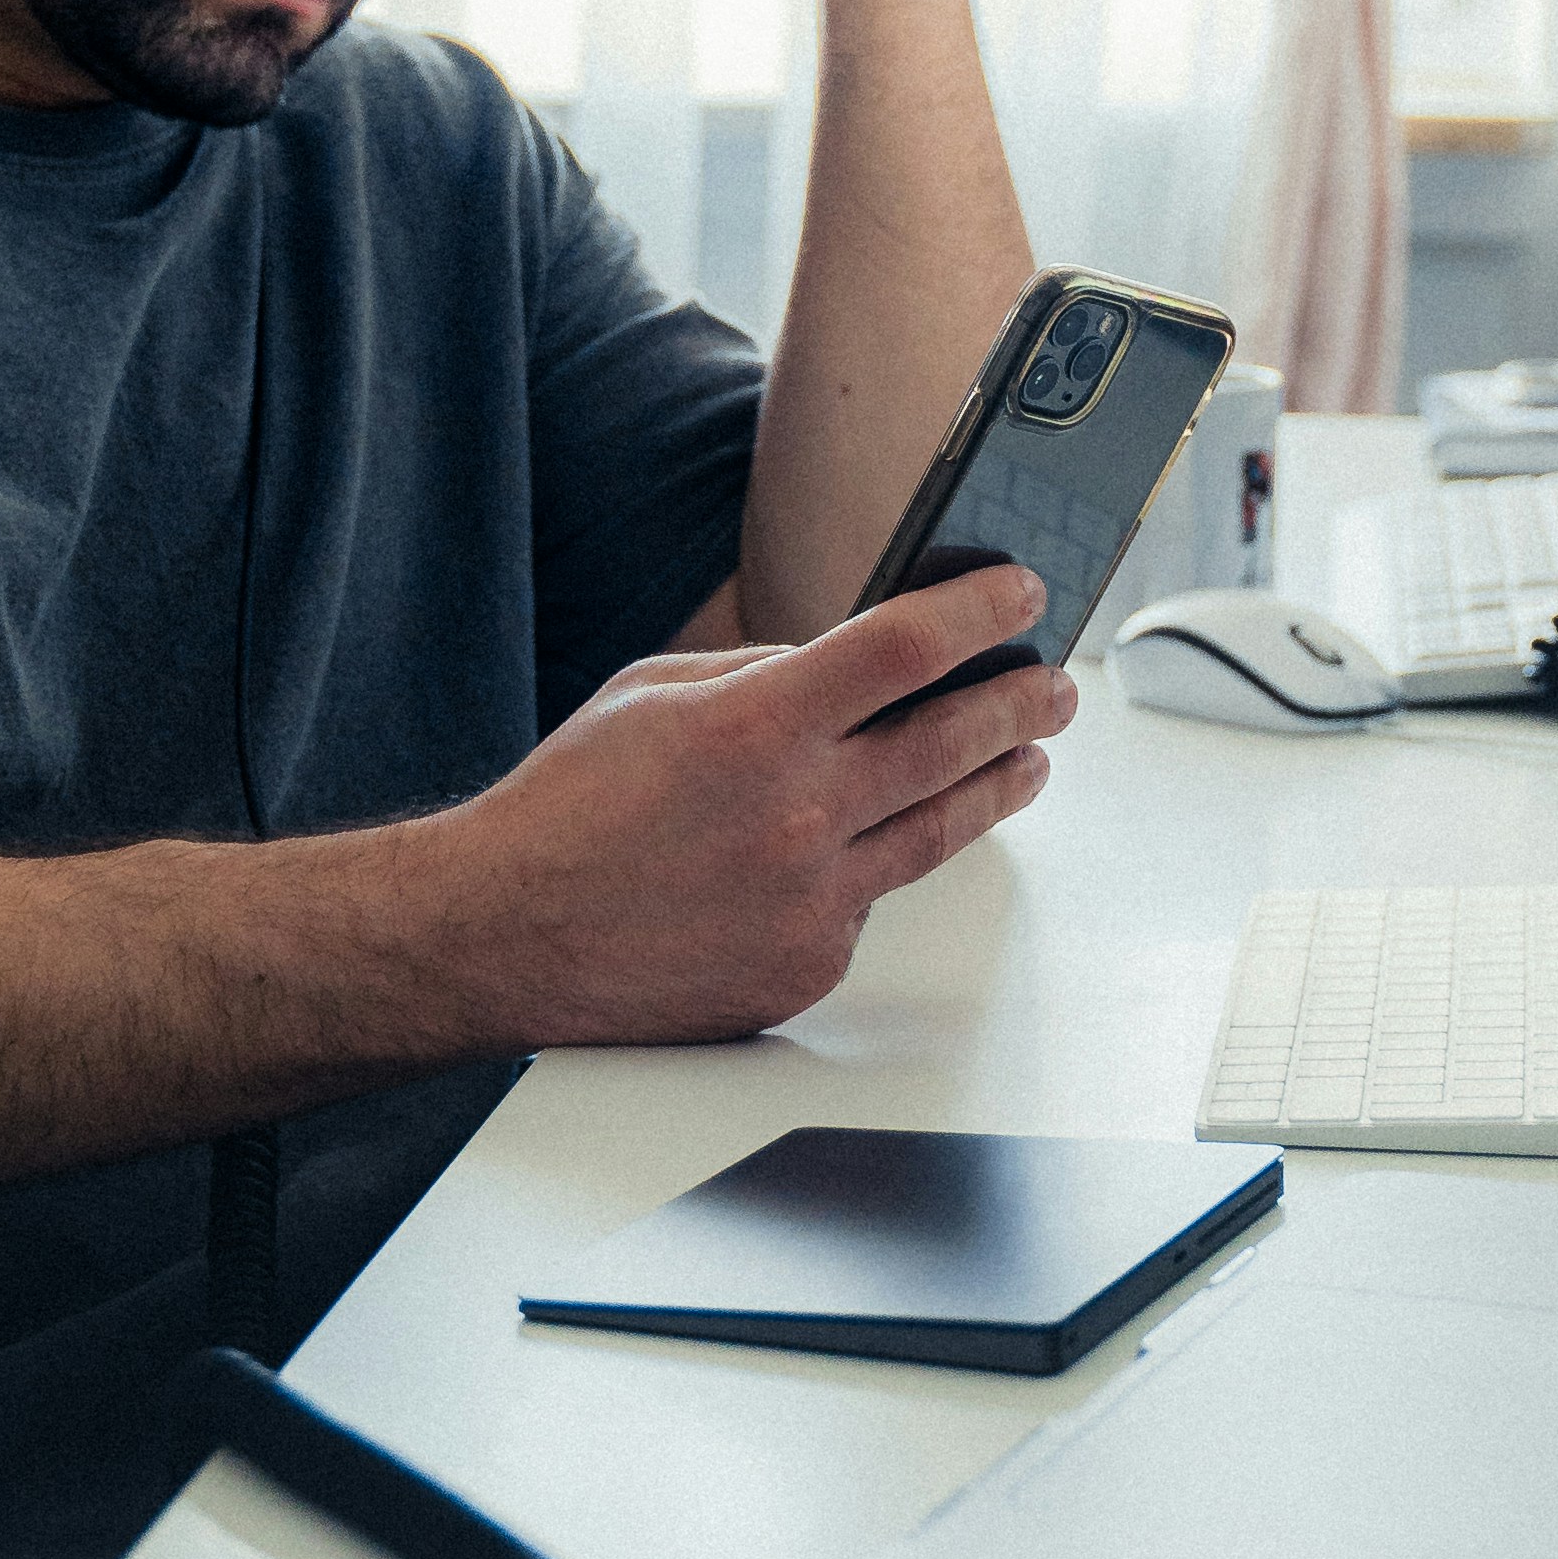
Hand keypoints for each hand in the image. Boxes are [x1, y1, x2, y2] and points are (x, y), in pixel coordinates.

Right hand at [430, 560, 1073, 1046]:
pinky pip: (869, 902)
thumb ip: (761, 673)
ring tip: (1029, 757)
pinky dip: (877, 866)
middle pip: (950, 742)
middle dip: (1019, 703)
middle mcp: (794, 816)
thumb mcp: (653, 695)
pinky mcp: (806, 966)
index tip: (1019, 592)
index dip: (977, 611)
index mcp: (753, 728)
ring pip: (939, 831)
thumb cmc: (566, 813)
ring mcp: (808, 901)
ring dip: (996, 784)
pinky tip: (879, 843)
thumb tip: (849, 667)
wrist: (504, 938)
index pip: (902, 649)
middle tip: (1053, 685)